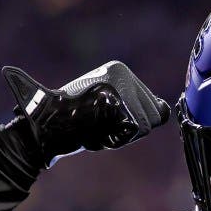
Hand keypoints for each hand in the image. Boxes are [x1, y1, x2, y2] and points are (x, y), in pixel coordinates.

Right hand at [2, 61, 170, 166]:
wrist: (45, 126)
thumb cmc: (77, 121)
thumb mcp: (110, 107)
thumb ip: (138, 106)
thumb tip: (164, 108)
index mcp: (120, 70)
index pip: (152, 105)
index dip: (133, 122)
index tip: (106, 118)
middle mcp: (122, 73)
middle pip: (153, 115)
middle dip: (132, 129)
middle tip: (102, 124)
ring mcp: (120, 86)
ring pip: (146, 125)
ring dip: (125, 135)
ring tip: (99, 126)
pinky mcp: (116, 101)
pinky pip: (135, 131)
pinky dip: (118, 139)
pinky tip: (98, 131)